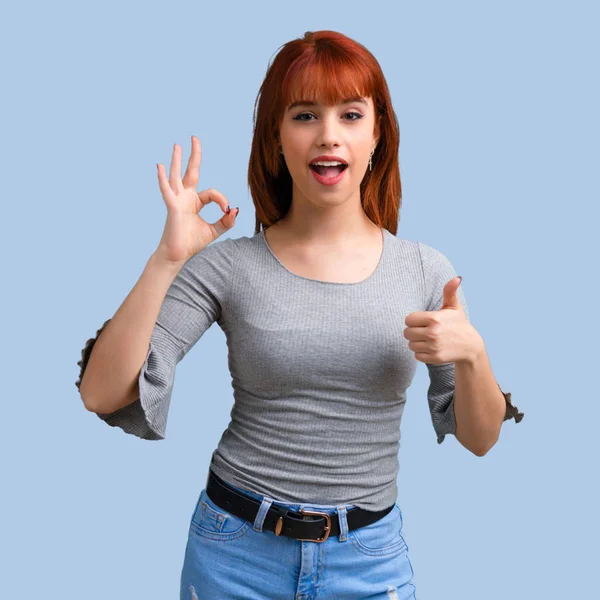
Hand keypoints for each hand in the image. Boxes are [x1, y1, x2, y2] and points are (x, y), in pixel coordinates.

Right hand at [154, 136, 238, 264]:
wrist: (177, 255)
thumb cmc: (192, 243)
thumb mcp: (214, 231)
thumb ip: (226, 221)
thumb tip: (235, 210)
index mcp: (194, 203)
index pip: (212, 193)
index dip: (222, 200)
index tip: (227, 212)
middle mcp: (185, 198)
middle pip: (190, 172)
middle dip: (194, 155)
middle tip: (195, 138)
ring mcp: (177, 201)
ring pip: (177, 176)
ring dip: (177, 160)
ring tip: (177, 145)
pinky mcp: (172, 207)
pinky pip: (167, 190)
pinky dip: (163, 178)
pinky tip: (160, 166)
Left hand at [403, 277, 482, 364]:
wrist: (470, 346)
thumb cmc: (458, 323)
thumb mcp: (454, 307)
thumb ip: (449, 292)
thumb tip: (457, 278)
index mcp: (434, 318)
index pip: (408, 320)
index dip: (414, 320)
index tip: (423, 321)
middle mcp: (433, 333)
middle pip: (407, 333)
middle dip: (413, 331)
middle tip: (424, 330)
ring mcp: (434, 347)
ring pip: (410, 345)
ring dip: (417, 343)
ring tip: (428, 339)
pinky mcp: (435, 358)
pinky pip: (416, 356)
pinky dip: (421, 353)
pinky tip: (431, 348)